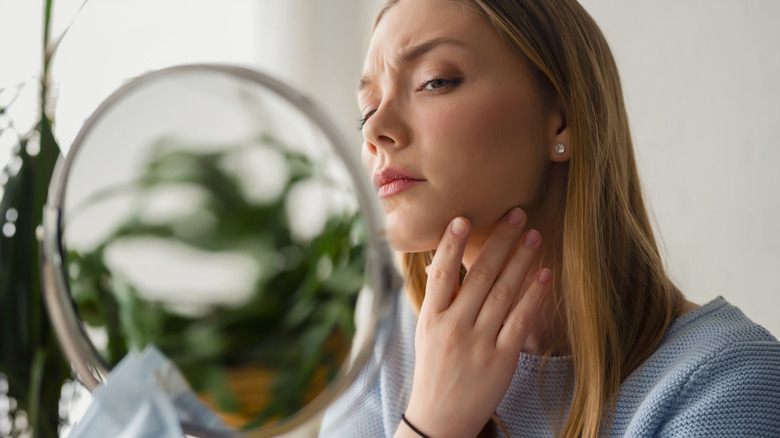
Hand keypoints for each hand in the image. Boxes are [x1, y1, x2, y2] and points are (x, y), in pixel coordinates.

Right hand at [398, 208, 550, 437]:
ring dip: (521, 261)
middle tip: (517, 213)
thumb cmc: (434, 368)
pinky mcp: (501, 360)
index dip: (451, 245)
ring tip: (534, 235)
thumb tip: (442, 259)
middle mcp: (453, 327)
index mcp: (431, 318)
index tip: (463, 218)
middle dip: (500, 242)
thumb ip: (439, 298)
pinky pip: (520, 322)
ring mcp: (478, 344)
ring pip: (502, 294)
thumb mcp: (427, 331)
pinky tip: (544, 275)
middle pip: (479, 276)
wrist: (440, 418)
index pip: (441, 274)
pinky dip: (533, 297)